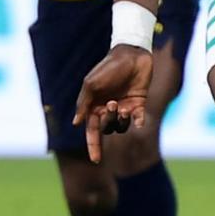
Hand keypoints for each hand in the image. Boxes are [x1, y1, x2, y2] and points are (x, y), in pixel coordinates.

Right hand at [73, 45, 152, 163]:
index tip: (96, 160)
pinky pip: (138, 120)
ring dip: (122, 121)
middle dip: (108, 121)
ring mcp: (124, 107)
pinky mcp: (139, 104)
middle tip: (112, 104)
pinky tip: (138, 119)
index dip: (94, 146)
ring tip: (123, 107)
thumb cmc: (108, 68)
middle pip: (106, 128)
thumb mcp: (91, 84)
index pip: (92, 131)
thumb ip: (84, 104)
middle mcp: (108, 109)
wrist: (131, 55)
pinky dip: (138, 122)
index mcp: (94, 106)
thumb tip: (76, 124)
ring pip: (122, 126)